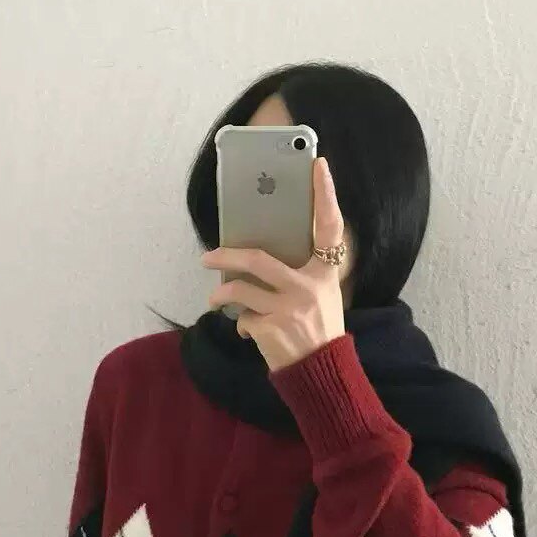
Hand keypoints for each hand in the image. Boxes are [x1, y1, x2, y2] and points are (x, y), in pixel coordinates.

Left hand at [202, 156, 347, 371]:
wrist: (323, 372)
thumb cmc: (320, 329)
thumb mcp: (323, 295)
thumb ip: (302, 272)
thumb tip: (256, 257)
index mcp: (326, 273)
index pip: (330, 228)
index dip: (326, 195)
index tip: (319, 165)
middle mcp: (309, 286)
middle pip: (257, 259)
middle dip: (225, 257)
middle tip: (206, 257)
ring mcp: (289, 309)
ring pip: (240, 291)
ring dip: (221, 296)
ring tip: (215, 299)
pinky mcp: (271, 330)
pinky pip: (243, 319)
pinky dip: (241, 324)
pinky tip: (248, 331)